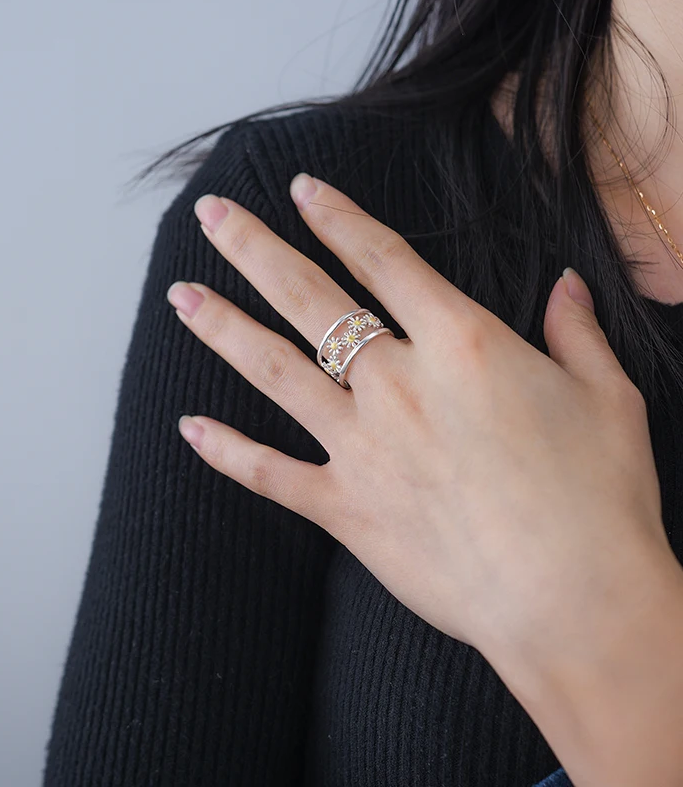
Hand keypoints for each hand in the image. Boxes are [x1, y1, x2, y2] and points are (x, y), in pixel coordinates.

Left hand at [166, 172, 677, 671]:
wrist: (573, 600)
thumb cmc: (599, 499)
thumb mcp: (608, 398)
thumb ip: (578, 331)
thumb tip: (568, 285)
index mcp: (462, 343)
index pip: (383, 258)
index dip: (337, 217)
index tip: (300, 188)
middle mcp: (397, 383)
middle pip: (309, 298)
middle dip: (255, 248)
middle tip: (210, 215)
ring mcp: (362, 446)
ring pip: (275, 370)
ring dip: (223, 328)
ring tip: (180, 295)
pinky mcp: (345, 508)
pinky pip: (270, 473)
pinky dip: (227, 452)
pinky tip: (188, 427)